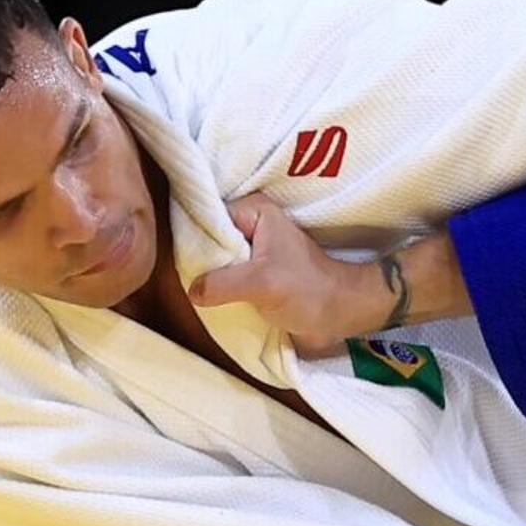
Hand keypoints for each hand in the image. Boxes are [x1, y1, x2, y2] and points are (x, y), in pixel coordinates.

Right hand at [189, 194, 390, 354]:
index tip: (184, 263)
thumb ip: (223, 284)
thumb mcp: (262, 284)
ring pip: (214, 259)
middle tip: (189, 281)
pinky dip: (218, 287)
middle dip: (200, 260)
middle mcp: (250, 224)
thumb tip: (192, 291)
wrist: (340, 314)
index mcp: (255, 210)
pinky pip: (224, 275)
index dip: (194, 239)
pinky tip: (209, 299)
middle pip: (208, 238)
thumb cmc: (309, 292)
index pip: (208, 216)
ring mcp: (251, 249)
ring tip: (200, 293)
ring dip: (208, 277)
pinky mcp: (253, 271)